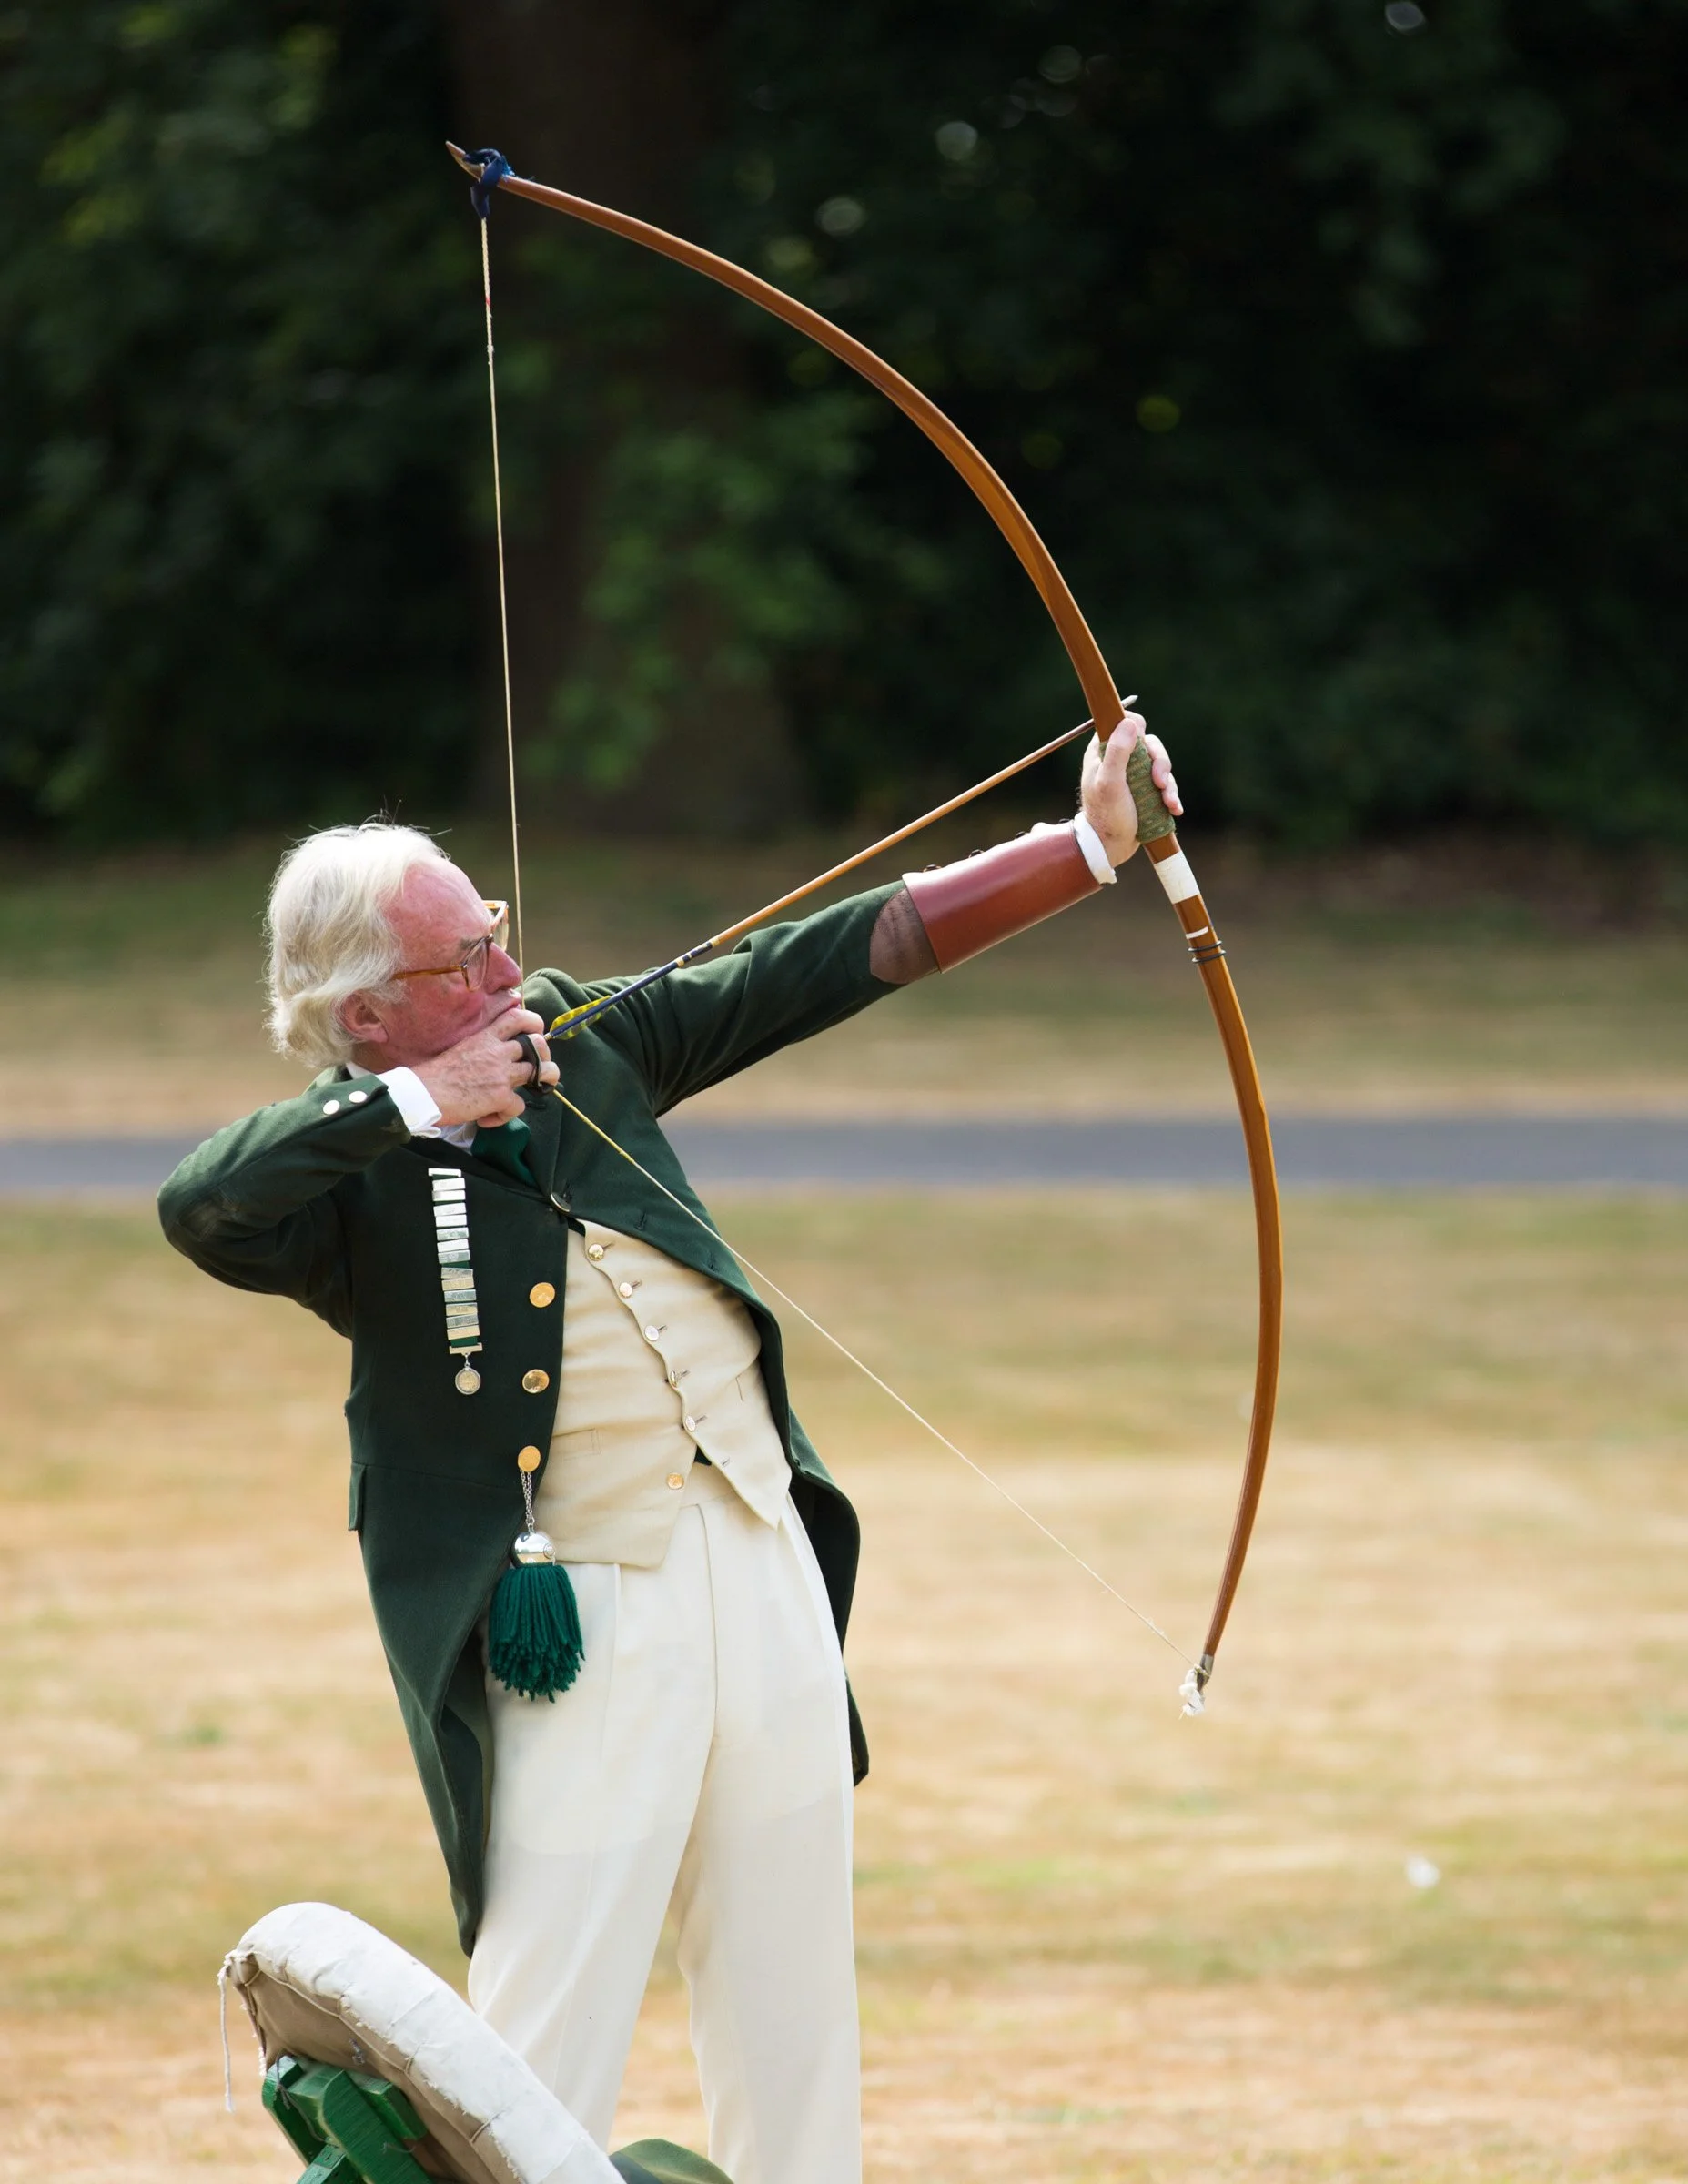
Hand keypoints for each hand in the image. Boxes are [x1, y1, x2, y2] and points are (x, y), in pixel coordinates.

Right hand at [412, 1005, 559, 1128]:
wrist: (423, 1093)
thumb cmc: (435, 1074)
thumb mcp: (462, 1049)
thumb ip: (482, 1049)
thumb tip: (494, 1059)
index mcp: (485, 1038)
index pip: (517, 1017)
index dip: (534, 1022)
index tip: (536, 1031)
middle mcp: (497, 1052)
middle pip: (538, 1044)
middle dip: (545, 1055)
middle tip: (537, 1067)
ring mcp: (501, 1074)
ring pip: (542, 1071)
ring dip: (542, 1081)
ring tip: (530, 1090)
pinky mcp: (500, 1096)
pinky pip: (519, 1105)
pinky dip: (506, 1115)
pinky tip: (488, 1118)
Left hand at [1081, 711, 1181, 865]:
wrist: (1110, 847)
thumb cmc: (1105, 815)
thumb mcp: (1109, 783)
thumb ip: (1117, 753)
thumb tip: (1129, 723)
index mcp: (1103, 751)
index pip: (1122, 723)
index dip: (1137, 728)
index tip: (1145, 745)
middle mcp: (1119, 759)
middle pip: (1149, 743)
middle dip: (1160, 763)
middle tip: (1160, 783)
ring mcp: (1135, 774)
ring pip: (1161, 764)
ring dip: (1169, 783)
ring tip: (1169, 802)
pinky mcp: (1147, 789)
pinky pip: (1166, 784)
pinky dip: (1171, 795)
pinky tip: (1174, 809)